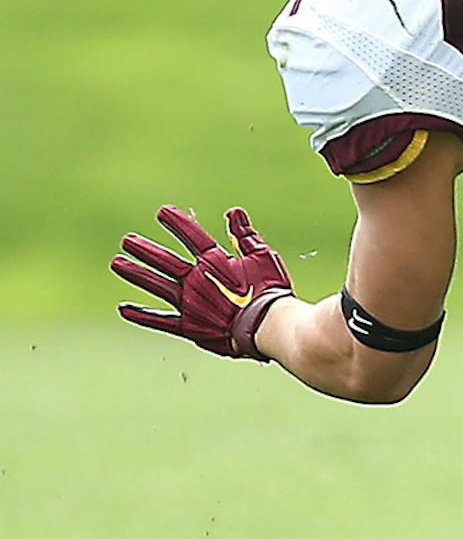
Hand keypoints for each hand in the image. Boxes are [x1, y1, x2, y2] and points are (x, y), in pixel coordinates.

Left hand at [111, 205, 293, 359]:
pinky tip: (123, 309)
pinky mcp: (189, 326)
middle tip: (127, 240)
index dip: (177, 223)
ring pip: (156, 284)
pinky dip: (141, 315)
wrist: (268, 325)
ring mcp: (189, 303)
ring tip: (118, 263)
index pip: (192, 236)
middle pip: (165, 260)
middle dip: (145, 249)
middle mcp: (196, 279)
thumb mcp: (262, 257)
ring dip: (136, 273)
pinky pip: (160, 320)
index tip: (162, 212)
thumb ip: (244, 235)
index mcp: (215, 262)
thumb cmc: (269, 290)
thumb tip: (233, 212)